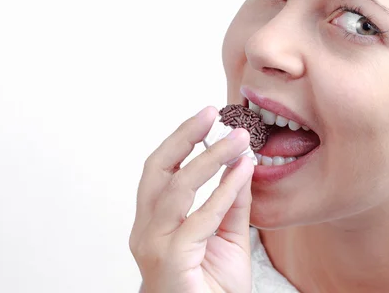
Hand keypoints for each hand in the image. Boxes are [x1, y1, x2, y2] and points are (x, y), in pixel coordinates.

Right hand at [129, 106, 254, 292]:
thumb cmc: (211, 286)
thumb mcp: (228, 236)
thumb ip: (232, 202)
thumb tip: (242, 165)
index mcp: (154, 221)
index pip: (161, 171)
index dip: (181, 140)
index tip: (206, 117)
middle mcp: (146, 230)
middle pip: (158, 170)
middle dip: (183, 137)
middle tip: (210, 113)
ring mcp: (154, 244)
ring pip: (177, 187)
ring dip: (210, 157)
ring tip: (238, 139)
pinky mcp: (170, 259)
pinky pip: (200, 217)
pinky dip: (223, 191)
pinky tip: (241, 172)